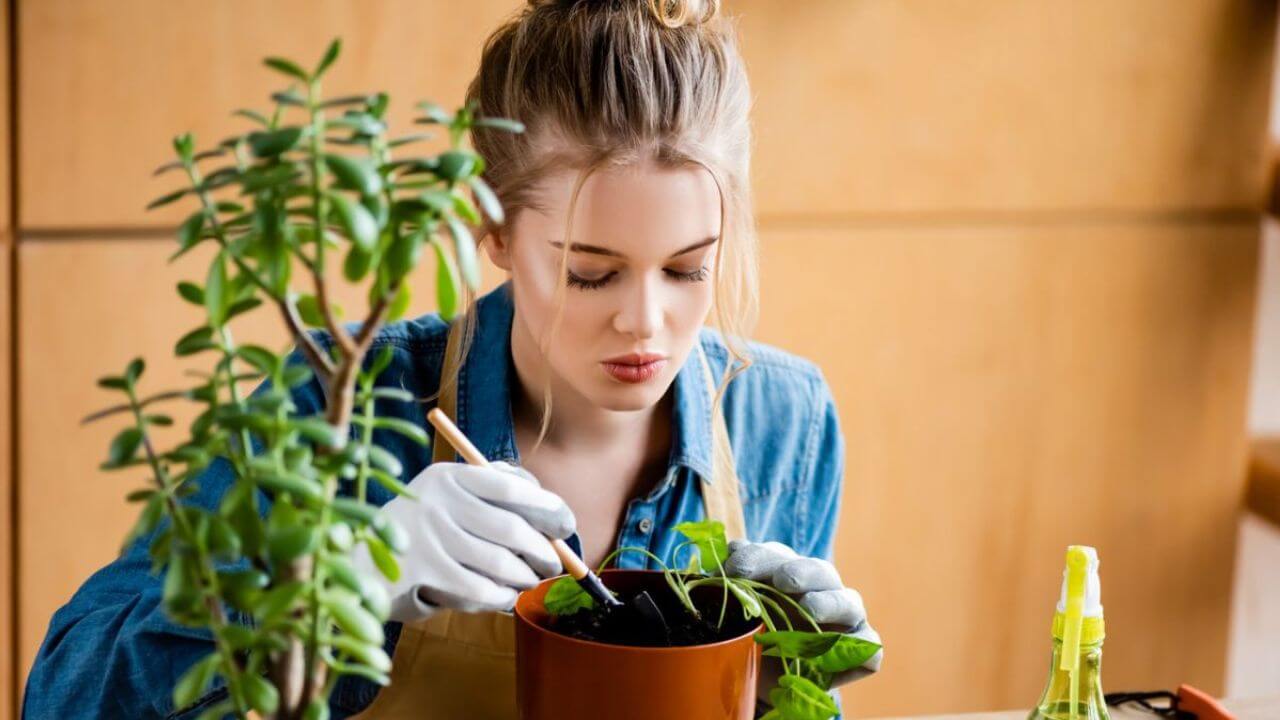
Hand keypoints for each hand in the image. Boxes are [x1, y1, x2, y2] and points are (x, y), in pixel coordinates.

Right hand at [351, 460, 575, 621]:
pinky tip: (506, 596)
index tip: (566, 524)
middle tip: (555, 564)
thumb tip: (550, 508)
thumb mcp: (449, 497)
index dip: (547, 507)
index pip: (510, 487)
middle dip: (543, 551)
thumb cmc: (423, 528)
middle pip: (510, 528)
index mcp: (448, 476)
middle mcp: (436, 501)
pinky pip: (479, 588)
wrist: (361, 561)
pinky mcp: (422, 571)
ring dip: (524, 576)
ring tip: (530, 580)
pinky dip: (501, 595)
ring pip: (499, 562)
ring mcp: (427, 536)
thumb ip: (493, 489)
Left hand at [723, 539, 881, 685]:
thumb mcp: (738, 612)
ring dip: (830, 603)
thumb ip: (735, 583)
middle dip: (800, 571)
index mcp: (790, 574)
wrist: (766, 682)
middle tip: (782, 579)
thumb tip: (734, 549)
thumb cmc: (755, 637)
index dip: (759, 558)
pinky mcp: (860, 651)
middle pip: (820, 571)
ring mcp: (845, 620)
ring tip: (809, 609)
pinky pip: (870, 647)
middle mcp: (822, 590)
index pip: (779, 556)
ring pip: (849, 603)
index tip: (736, 569)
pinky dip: (864, 647)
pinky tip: (847, 649)